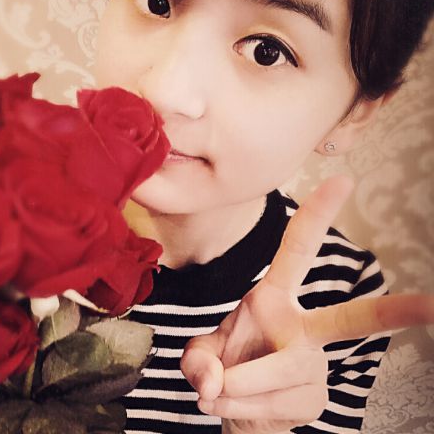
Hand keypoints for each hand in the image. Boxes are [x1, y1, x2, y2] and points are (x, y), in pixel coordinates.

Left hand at [180, 175, 433, 433]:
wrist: (237, 410)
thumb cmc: (224, 366)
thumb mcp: (201, 355)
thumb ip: (197, 361)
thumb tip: (215, 383)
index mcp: (275, 298)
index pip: (297, 250)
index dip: (317, 215)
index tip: (343, 180)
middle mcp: (302, 327)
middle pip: (350, 320)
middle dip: (394, 312)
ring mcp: (313, 363)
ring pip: (283, 370)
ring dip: (240, 385)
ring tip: (217, 393)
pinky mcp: (314, 397)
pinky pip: (274, 402)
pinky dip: (241, 409)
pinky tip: (235, 407)